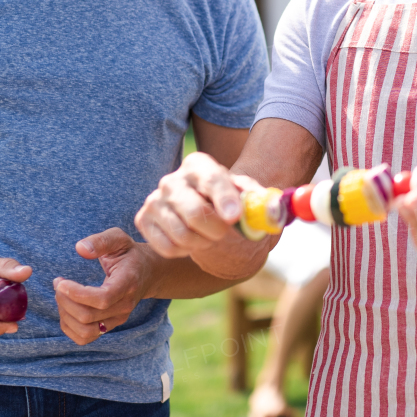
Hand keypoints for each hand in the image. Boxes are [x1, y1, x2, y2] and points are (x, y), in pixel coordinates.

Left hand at [54, 228, 146, 344]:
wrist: (148, 273)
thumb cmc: (129, 254)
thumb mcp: (119, 239)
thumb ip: (101, 241)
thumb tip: (80, 248)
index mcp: (128, 283)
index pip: (103, 298)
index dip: (77, 294)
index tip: (61, 282)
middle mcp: (124, 306)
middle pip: (88, 316)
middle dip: (65, 301)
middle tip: (58, 284)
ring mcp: (118, 319)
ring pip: (85, 330)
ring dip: (65, 315)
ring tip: (61, 296)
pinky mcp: (110, 326)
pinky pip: (84, 338)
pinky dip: (69, 326)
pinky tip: (66, 308)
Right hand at [134, 152, 271, 277]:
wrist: (204, 209)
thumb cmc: (228, 201)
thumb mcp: (248, 197)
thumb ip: (262, 202)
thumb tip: (273, 213)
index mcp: (199, 165)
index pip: (212, 179)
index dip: (224, 199)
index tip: (234, 218)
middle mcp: (172, 179)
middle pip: (194, 211)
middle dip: (215, 230)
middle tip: (224, 233)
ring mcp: (155, 200)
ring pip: (181, 234)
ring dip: (202, 243)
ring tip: (209, 236)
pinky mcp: (143, 220)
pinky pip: (166, 247)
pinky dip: (184, 251)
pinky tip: (191, 240)